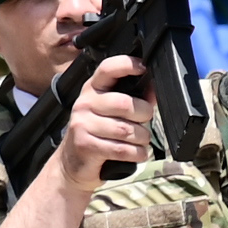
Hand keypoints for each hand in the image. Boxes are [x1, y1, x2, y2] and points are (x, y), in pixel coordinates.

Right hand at [43, 53, 150, 189]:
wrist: (72, 162)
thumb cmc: (98, 133)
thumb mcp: (111, 111)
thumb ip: (134, 98)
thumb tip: (155, 88)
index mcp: (93, 89)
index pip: (107, 69)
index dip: (126, 64)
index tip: (143, 67)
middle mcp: (84, 103)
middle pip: (125, 104)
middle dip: (143, 115)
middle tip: (143, 122)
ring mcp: (82, 124)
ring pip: (127, 130)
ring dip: (141, 139)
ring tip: (138, 141)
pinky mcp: (86, 146)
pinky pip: (123, 149)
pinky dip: (136, 154)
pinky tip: (134, 153)